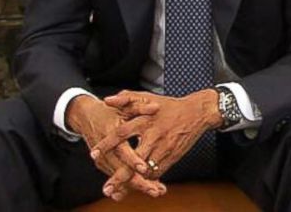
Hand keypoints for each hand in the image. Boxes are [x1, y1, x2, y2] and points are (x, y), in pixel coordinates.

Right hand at [65, 95, 165, 200]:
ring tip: (154, 190)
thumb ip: (140, 106)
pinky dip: (130, 182)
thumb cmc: (109, 111)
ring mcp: (102, 159)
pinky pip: (117, 175)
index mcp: (110, 132)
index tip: (145, 168)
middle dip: (137, 181)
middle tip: (153, 188)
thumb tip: (155, 107)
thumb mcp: (124, 106)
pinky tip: (145, 187)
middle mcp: (105, 149)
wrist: (87, 117)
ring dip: (136, 185)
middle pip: (120, 169)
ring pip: (119, 176)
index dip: (133, 160)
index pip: (121, 149)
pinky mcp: (103, 164)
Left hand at [92, 89, 221, 178]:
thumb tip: (106, 100)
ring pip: (146, 170)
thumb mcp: (146, 97)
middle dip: (120, 175)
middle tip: (107, 188)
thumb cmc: (168, 105)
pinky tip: (135, 186)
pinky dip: (146, 180)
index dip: (107, 144)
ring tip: (118, 193)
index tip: (94, 154)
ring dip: (132, 182)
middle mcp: (154, 136)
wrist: (196, 112)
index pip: (122, 133)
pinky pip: (157, 172)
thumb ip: (125, 98)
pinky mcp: (172, 157)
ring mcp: (164, 149)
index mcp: (145, 120)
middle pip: (134, 159)